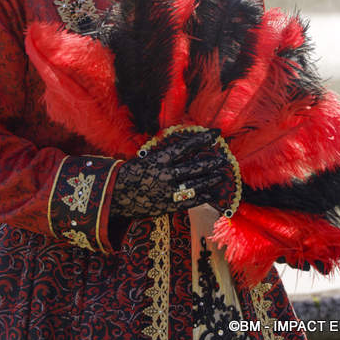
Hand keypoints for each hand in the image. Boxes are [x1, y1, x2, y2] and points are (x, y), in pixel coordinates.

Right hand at [110, 129, 228, 218]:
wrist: (116, 194)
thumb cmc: (132, 172)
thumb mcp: (147, 157)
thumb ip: (166, 155)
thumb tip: (186, 149)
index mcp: (160, 158)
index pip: (187, 146)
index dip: (203, 139)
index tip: (215, 134)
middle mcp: (166, 174)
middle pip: (195, 167)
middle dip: (211, 162)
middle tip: (223, 158)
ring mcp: (168, 191)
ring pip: (196, 184)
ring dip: (210, 179)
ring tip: (221, 175)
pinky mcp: (169, 205)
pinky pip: (190, 201)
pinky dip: (202, 196)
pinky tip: (211, 193)